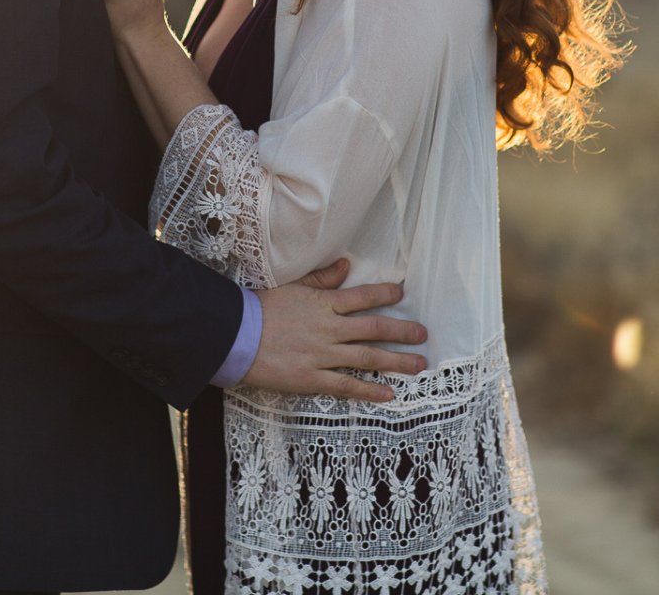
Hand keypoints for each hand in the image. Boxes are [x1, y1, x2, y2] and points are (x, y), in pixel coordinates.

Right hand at [243, 257, 429, 401]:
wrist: (235, 337)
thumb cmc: (261, 309)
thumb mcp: (292, 287)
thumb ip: (322, 279)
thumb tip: (346, 265)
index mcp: (324, 304)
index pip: (362, 297)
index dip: (385, 294)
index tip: (402, 293)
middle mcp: (329, 329)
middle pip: (373, 329)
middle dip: (402, 331)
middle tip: (423, 334)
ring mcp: (322, 355)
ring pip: (367, 358)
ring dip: (396, 361)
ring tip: (419, 365)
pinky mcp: (312, 379)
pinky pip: (346, 386)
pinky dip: (369, 390)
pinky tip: (388, 393)